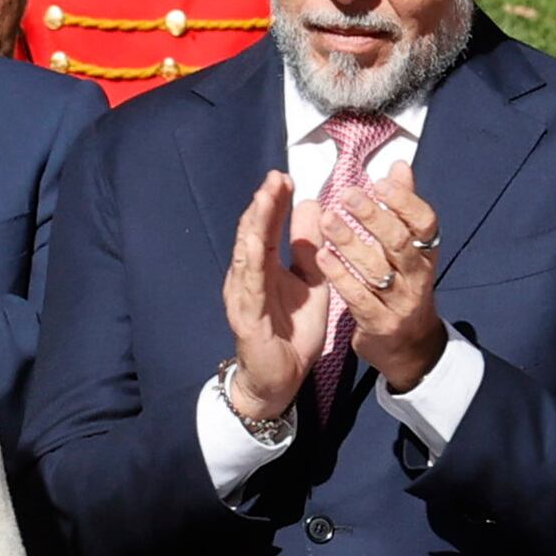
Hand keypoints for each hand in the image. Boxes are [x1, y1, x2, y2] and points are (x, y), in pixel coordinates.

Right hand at [220, 172, 328, 421]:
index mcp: (264, 267)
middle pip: (252, 233)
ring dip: (254, 225)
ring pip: (246, 254)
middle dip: (263, 205)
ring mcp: (244, 296)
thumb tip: (312, 205)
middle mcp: (249, 277)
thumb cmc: (293, 332)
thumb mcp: (311, 284)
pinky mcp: (247, 318)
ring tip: (264, 199)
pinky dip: (250, 264)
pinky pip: (248, 288)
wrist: (282, 379)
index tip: (284, 176)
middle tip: (275, 177)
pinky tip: (254, 244)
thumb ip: (310, 249)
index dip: (273, 202)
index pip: (266, 227)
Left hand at [319, 162, 447, 392]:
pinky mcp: (380, 325)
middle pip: (399, 242)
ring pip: (377, 269)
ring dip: (350, 242)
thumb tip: (399, 165)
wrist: (409, 348)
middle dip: (373, 216)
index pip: (425, 222)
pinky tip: (321, 257)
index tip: (379, 182)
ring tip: (328, 220)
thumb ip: (402, 208)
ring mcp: (401, 303)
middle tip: (346, 194)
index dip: (404, 201)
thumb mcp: (408, 249)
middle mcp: (418, 276)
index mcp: (426, 253)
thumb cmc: (401, 286)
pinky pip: (359, 298)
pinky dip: (340, 276)